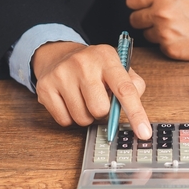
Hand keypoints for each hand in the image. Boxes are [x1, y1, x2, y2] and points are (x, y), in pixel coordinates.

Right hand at [32, 42, 151, 138]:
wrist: (60, 55)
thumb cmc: (96, 68)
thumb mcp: (119, 68)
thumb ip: (134, 86)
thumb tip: (135, 109)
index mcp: (107, 57)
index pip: (125, 89)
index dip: (136, 114)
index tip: (144, 133)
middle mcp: (83, 63)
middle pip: (100, 110)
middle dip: (103, 112)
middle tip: (99, 99)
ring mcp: (61, 74)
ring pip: (82, 118)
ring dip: (87, 116)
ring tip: (84, 99)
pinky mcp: (45, 88)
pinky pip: (64, 121)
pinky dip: (70, 117)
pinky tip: (70, 101)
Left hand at [127, 0, 188, 59]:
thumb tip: (148, 6)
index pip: (132, 0)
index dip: (138, 5)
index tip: (142, 8)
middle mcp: (161, 13)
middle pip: (134, 20)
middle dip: (145, 21)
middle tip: (161, 21)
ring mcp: (165, 34)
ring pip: (147, 36)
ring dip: (157, 35)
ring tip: (178, 30)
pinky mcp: (171, 51)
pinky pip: (161, 49)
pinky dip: (170, 46)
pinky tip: (185, 40)